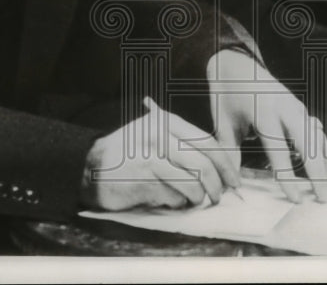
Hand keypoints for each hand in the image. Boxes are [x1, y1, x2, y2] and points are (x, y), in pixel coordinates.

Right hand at [80, 106, 240, 210]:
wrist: (92, 166)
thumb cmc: (130, 152)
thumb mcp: (156, 134)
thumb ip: (184, 143)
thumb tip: (221, 165)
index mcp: (167, 122)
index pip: (207, 143)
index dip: (226, 164)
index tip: (234, 179)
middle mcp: (160, 137)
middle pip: (203, 165)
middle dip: (216, 185)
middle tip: (219, 196)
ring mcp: (151, 159)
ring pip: (191, 184)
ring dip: (197, 197)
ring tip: (193, 200)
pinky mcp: (143, 181)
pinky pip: (173, 197)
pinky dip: (177, 203)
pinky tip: (169, 199)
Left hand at [206, 49, 326, 202]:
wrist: (235, 63)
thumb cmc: (226, 95)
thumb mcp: (222, 124)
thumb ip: (229, 153)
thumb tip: (230, 184)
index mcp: (263, 111)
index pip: (278, 148)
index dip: (287, 175)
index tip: (295, 198)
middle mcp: (284, 107)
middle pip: (307, 142)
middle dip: (317, 172)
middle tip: (323, 198)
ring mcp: (295, 105)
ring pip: (316, 136)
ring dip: (324, 163)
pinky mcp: (299, 107)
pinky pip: (316, 129)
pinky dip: (323, 148)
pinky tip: (326, 166)